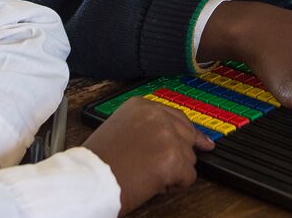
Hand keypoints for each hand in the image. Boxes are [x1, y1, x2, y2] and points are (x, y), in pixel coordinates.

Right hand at [84, 97, 210, 213]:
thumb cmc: (98, 161)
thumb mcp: (120, 129)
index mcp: (141, 106)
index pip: (176, 117)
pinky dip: (175, 186)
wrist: (90, 179)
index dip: (189, 133)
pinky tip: (152, 183)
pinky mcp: (174, 159)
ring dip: (173, 171)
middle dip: (179, 155)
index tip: (202, 142)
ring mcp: (167, 136)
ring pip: (189, 158)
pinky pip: (188, 177)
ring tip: (146, 174)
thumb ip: (146, 127)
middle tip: (168, 168)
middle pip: (187, 136)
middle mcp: (156, 116)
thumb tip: (172, 137)